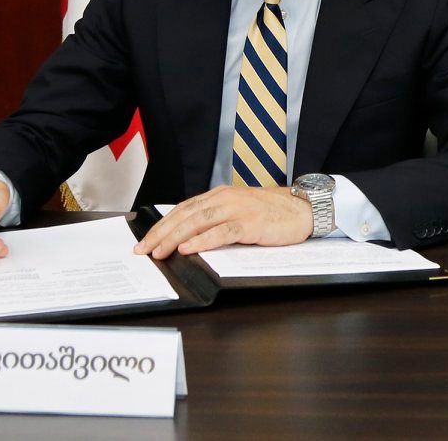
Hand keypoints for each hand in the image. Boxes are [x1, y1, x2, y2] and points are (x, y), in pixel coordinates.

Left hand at [134, 185, 311, 258]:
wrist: (303, 209)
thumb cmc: (271, 213)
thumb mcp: (238, 211)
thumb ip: (216, 219)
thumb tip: (187, 238)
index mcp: (219, 195)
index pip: (183, 209)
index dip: (162, 225)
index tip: (145, 241)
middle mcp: (225, 198)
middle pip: (186, 215)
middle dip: (162, 233)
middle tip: (144, 249)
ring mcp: (238, 209)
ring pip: (199, 222)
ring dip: (176, 237)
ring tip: (160, 251)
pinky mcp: (251, 223)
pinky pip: (223, 232)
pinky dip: (203, 240)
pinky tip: (189, 248)